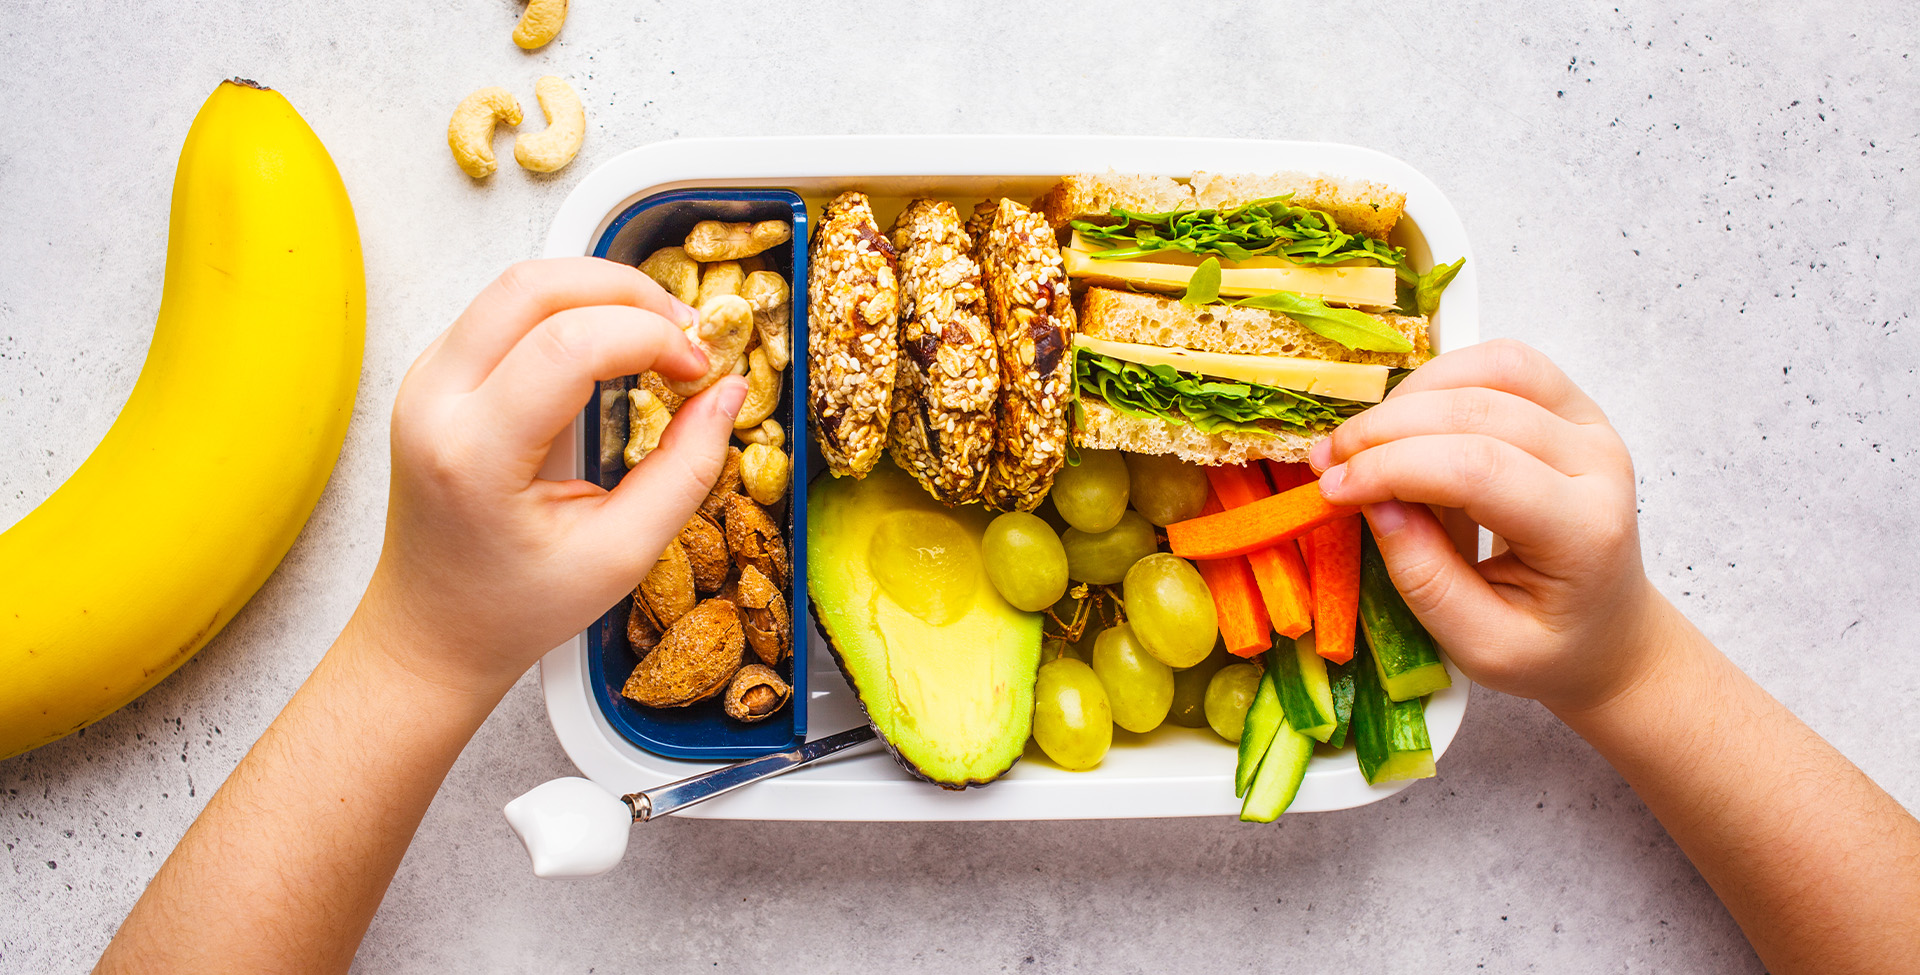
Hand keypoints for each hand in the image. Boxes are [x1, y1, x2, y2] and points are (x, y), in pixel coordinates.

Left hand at [358, 257, 746, 694]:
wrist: (435, 631)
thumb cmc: (516, 606)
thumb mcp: (621, 555)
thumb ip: (685, 470)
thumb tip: (728, 391)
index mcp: (474, 454)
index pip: (568, 345)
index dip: (650, 337)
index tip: (699, 368)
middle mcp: (434, 403)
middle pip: (533, 286)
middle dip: (627, 291)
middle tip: (685, 332)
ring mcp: (425, 382)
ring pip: (516, 285)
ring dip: (598, 292)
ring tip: (656, 336)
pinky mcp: (435, 376)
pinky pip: (504, 310)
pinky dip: (569, 311)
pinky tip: (611, 349)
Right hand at [1310, 339, 1661, 711]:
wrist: (1608, 632)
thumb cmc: (1547, 646)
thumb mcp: (1481, 646)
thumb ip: (1426, 580)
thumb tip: (1373, 504)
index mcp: (1585, 532)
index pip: (1480, 470)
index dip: (1393, 469)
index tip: (1332, 490)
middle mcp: (1599, 464)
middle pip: (1480, 411)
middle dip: (1386, 430)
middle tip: (1329, 463)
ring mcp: (1592, 426)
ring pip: (1494, 368)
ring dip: (1412, 395)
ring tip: (1364, 441)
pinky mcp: (1573, 407)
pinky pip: (1503, 364)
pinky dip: (1441, 380)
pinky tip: (1406, 421)